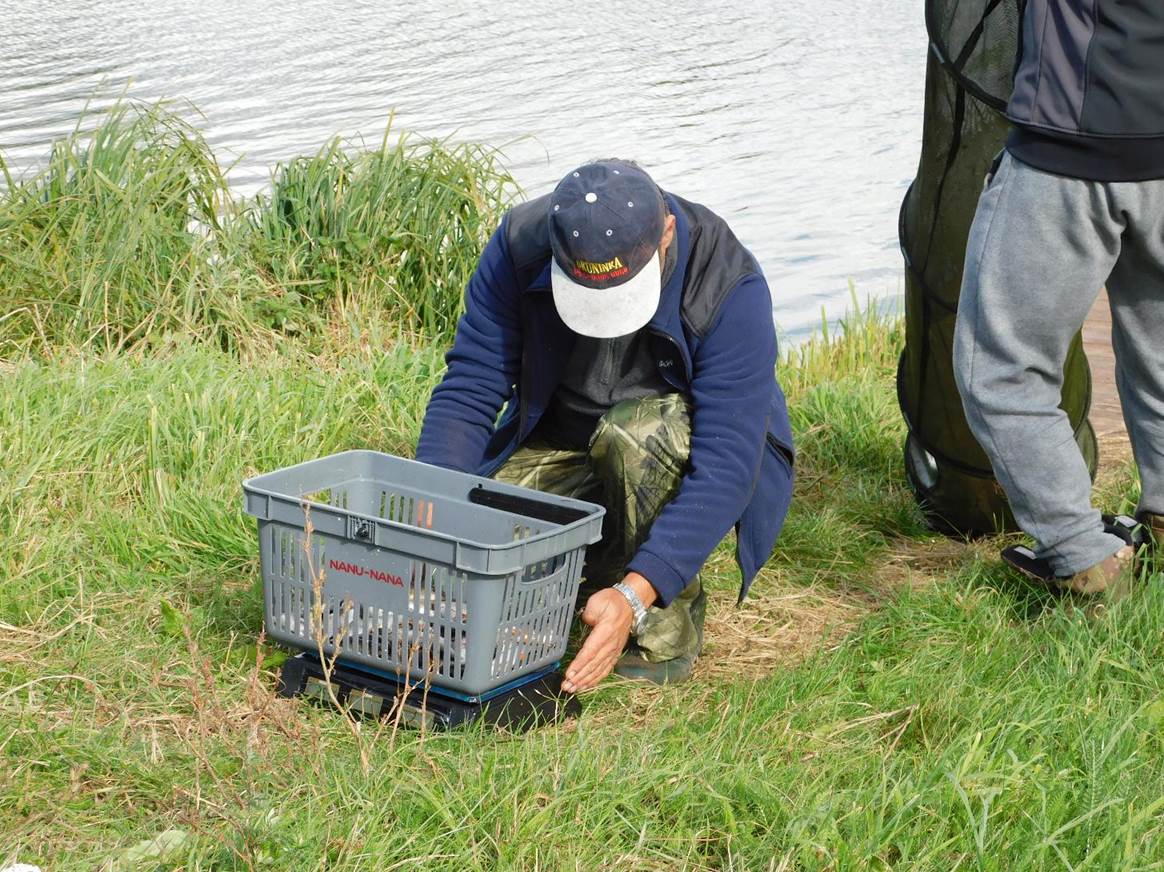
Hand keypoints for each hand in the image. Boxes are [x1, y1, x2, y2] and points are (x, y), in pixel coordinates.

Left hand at [562, 573, 657, 693]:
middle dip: (579, 678)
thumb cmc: (612, 601)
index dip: (579, 664)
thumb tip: (584, 623)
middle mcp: (611, 645)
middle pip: (593, 665)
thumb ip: (588, 614)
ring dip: (585, 681)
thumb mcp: (597, 602)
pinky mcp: (615, 653)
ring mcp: (614, 651)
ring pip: (599, 670)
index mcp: (605, 632)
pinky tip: (586, 685)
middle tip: (566, 687)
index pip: (590, 652)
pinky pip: (605, 670)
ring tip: (573, 689)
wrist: (630, 603)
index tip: (569, 674)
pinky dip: (596, 679)